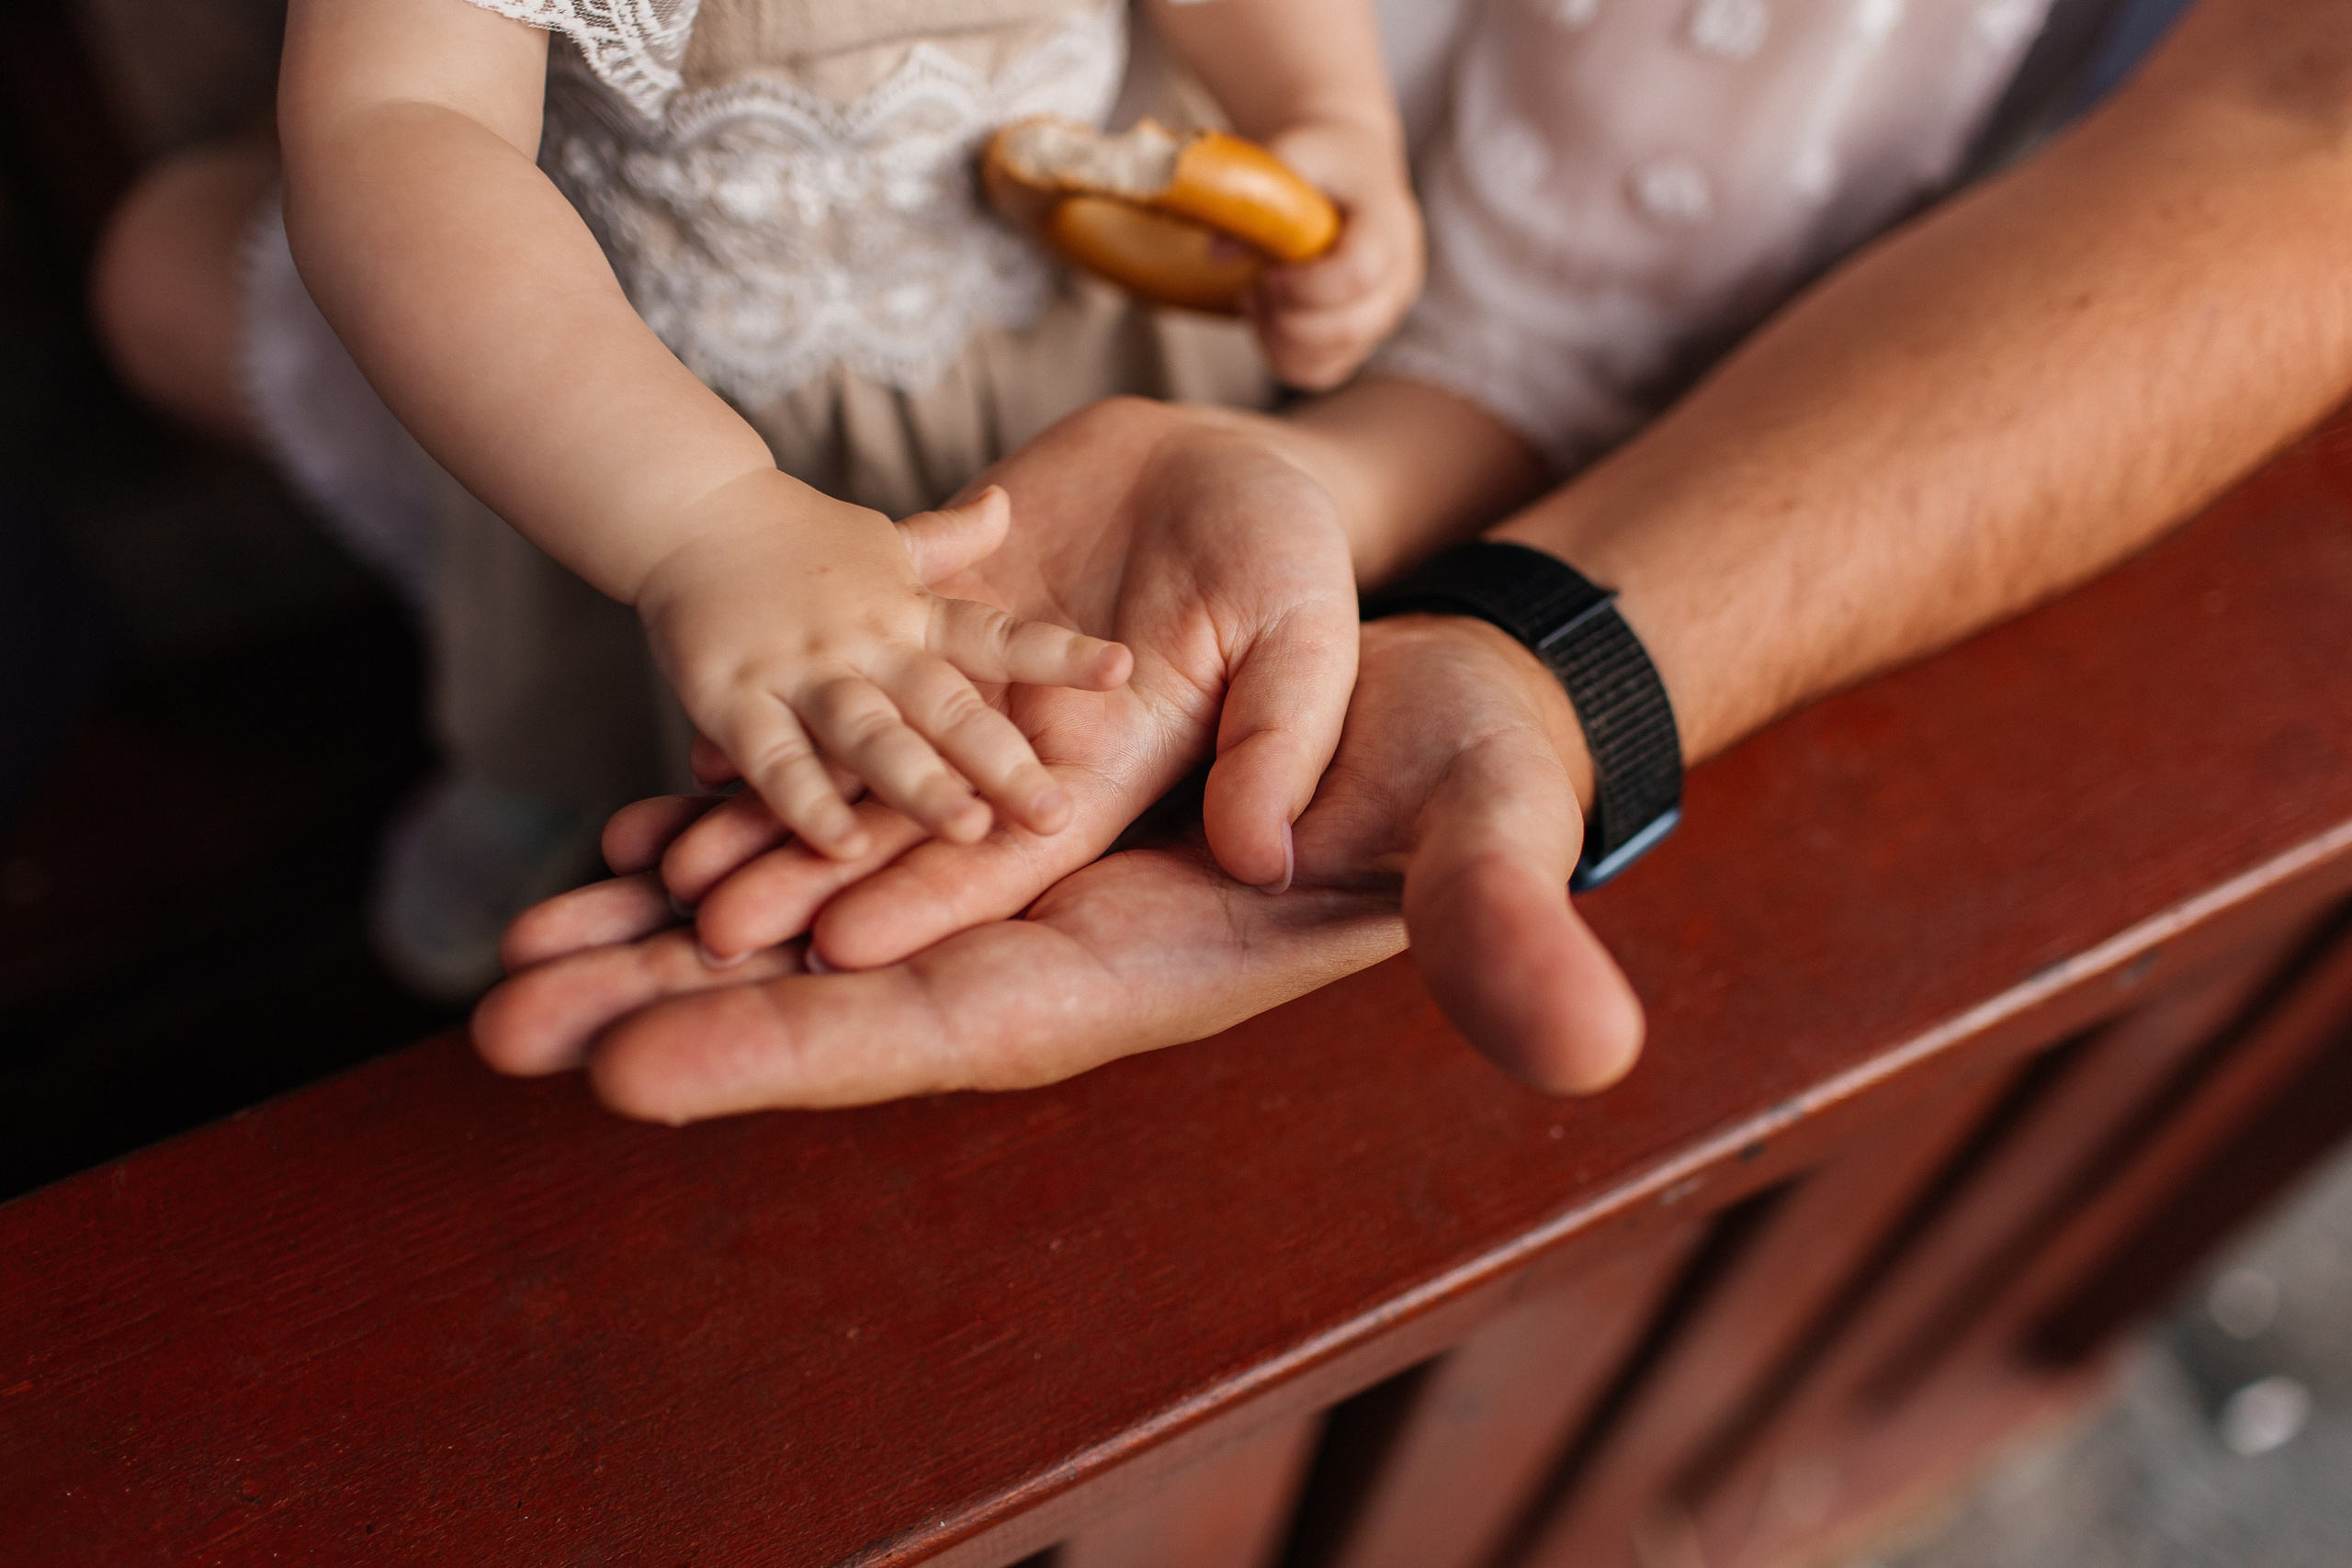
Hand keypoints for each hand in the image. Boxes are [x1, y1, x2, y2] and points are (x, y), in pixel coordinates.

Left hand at [473, 613, 1644, 1119]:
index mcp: (1132, 976)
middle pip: (833, 995)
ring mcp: (1014, 879)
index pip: (943, 1033)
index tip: (636, 1073)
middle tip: (503, 1022)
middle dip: (673, 1009)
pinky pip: (842, 835)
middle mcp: (1047, 945)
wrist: (1443, 696)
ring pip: (815, 917)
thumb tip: (1593, 1047)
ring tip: (517, 947)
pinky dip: (733, 838)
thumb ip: (1510, 931)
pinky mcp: (997, 806)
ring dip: (667, 934)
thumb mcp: (1493, 831)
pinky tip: (626, 841)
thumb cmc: (1472, 771)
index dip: (796, 1051)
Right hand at [637, 474, 1131, 858]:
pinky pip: (773, 759)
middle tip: (1054, 814)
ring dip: (916, 783)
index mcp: (909, 610)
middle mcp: (865, 640)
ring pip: (868, 733)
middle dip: (999, 761)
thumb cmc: (795, 539)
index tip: (1123, 669)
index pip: (997, 635)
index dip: (1059, 654)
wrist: (685, 507)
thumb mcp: (882, 538)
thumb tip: (1009, 501)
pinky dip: (805, 803)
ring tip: (966, 830)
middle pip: (943, 704)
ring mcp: (799, 669)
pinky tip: (841, 848)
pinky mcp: (732, 697)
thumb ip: (950, 538)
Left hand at [651, 397, 1363, 970]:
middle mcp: (1026, 764)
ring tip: (657, 867)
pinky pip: (852, 688)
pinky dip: (787, 715)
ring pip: (858, 776)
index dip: (918, 905)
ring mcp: (977, 702)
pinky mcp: (942, 639)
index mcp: (1111, 785)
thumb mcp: (1307, 641)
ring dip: (768, 823)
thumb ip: (1281, 745)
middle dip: (807, 889)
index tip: (829, 951)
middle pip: (901, 843)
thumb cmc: (1297, 550)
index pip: (1000, 871)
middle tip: (707, 933)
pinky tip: (699, 753)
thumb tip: (1267, 862)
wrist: (1246, 460)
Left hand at [1252, 119, 1423, 391]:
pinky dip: (1283, 357)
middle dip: (1288, 320)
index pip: (1359, 273)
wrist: (1350, 168)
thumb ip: (1257, 193)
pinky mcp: (1360, 336)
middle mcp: (1398, 277)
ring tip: (1255, 299)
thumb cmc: (1321, 160)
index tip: (1270, 271)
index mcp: (1388, 226)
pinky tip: (1266, 319)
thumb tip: (1216, 252)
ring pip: (1332, 358)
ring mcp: (1382, 313)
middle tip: (1255, 289)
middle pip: (1349, 328)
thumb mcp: (1292, 154)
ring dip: (1280, 341)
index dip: (1307, 284)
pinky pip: (1320, 372)